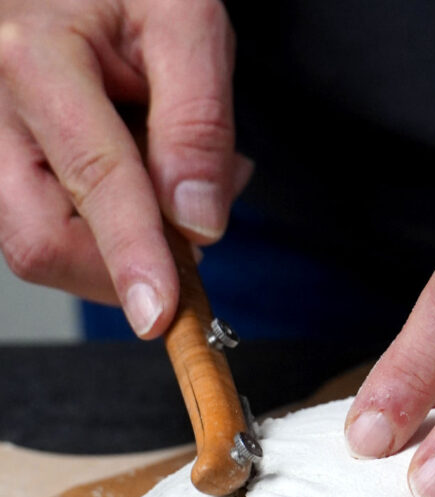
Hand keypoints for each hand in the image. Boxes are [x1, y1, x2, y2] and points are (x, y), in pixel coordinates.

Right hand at [0, 0, 249, 335]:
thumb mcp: (187, 22)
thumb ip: (197, 120)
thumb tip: (198, 221)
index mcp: (35, 59)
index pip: (92, 180)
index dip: (131, 255)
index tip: (160, 312)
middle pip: (40, 239)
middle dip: (120, 268)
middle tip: (189, 238)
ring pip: (43, 246)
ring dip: (123, 247)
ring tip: (170, 180)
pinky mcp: (6, 172)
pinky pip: (52, 231)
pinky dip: (111, 234)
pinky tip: (143, 188)